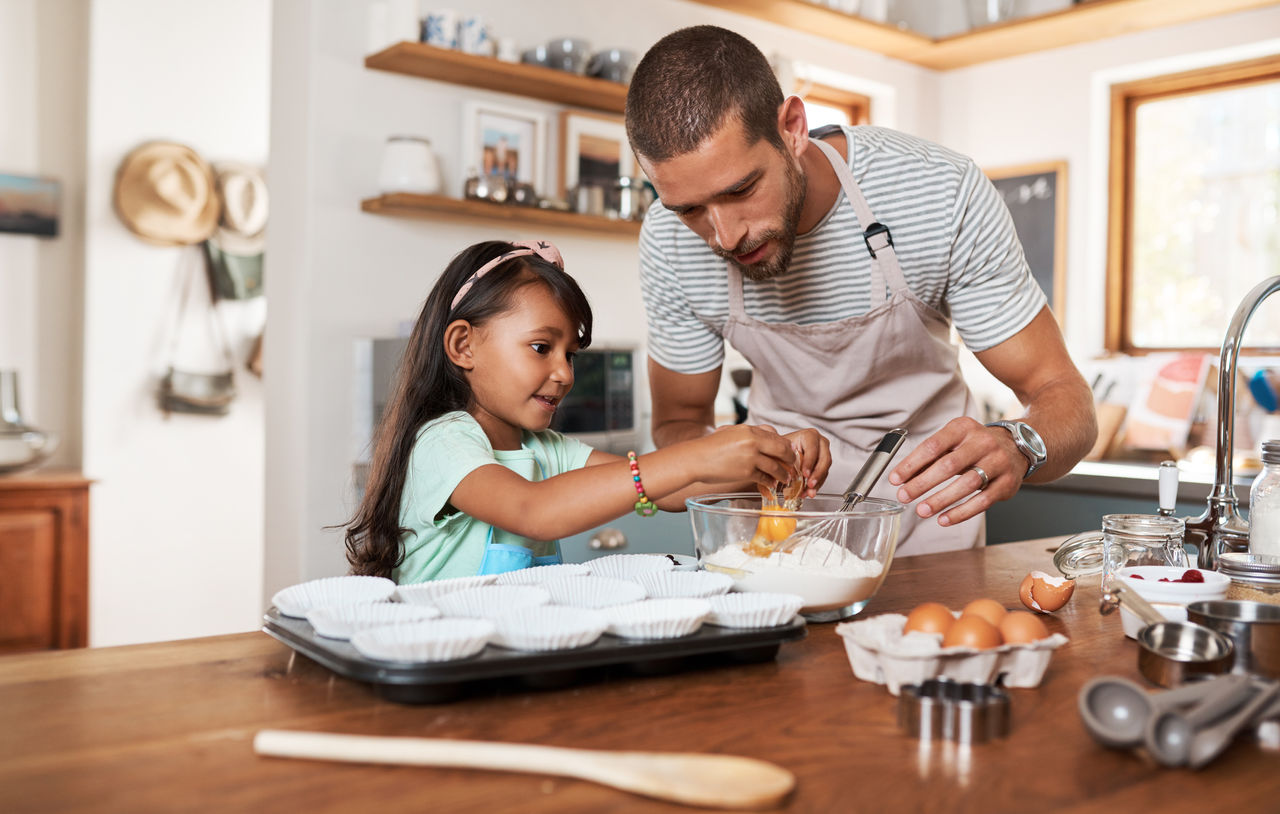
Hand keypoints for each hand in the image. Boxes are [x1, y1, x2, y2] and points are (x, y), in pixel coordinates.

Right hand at [694, 424, 796, 487]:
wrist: (696, 459)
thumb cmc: (712, 447)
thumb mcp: (732, 433)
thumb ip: (752, 434)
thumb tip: (771, 435)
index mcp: (750, 430)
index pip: (777, 437)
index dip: (787, 446)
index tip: (790, 453)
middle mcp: (753, 441)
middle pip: (782, 450)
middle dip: (790, 460)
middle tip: (794, 466)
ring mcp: (750, 457)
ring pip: (776, 466)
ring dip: (784, 474)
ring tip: (786, 478)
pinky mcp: (746, 472)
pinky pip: (765, 478)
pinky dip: (770, 482)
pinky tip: (772, 484)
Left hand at [782, 428, 830, 497]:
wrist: (784, 451)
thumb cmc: (783, 448)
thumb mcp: (779, 451)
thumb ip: (780, 459)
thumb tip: (779, 473)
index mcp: (809, 436)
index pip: (812, 449)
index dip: (809, 462)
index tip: (805, 473)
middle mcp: (819, 443)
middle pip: (824, 459)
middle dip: (817, 474)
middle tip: (809, 484)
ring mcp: (824, 453)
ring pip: (825, 469)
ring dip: (818, 482)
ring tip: (809, 491)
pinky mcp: (824, 465)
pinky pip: (824, 476)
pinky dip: (817, 485)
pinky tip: (808, 492)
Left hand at [886, 417, 1025, 526]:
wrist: (1016, 447)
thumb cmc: (975, 445)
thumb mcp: (954, 441)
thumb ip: (930, 457)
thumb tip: (903, 476)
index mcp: (963, 428)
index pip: (933, 446)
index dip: (912, 464)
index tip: (896, 479)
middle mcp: (983, 442)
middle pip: (948, 465)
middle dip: (922, 483)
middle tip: (904, 496)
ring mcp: (998, 462)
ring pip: (966, 484)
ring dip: (940, 500)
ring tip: (921, 510)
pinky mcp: (1007, 483)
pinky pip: (982, 501)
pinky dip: (961, 512)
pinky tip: (944, 519)